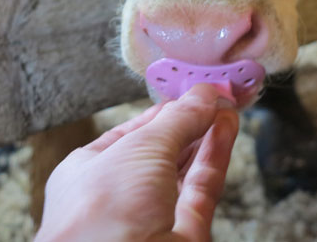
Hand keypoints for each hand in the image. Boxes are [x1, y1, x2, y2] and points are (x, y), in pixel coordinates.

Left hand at [36, 85, 239, 241]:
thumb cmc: (99, 217)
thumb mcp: (140, 147)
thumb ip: (178, 118)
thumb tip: (204, 95)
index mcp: (89, 172)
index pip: (133, 132)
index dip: (166, 109)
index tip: (194, 89)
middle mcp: (119, 196)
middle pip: (163, 150)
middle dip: (191, 121)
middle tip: (218, 95)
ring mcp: (152, 218)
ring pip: (186, 169)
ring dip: (208, 135)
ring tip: (228, 106)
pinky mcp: (182, 234)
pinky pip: (202, 188)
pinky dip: (216, 156)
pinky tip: (227, 129)